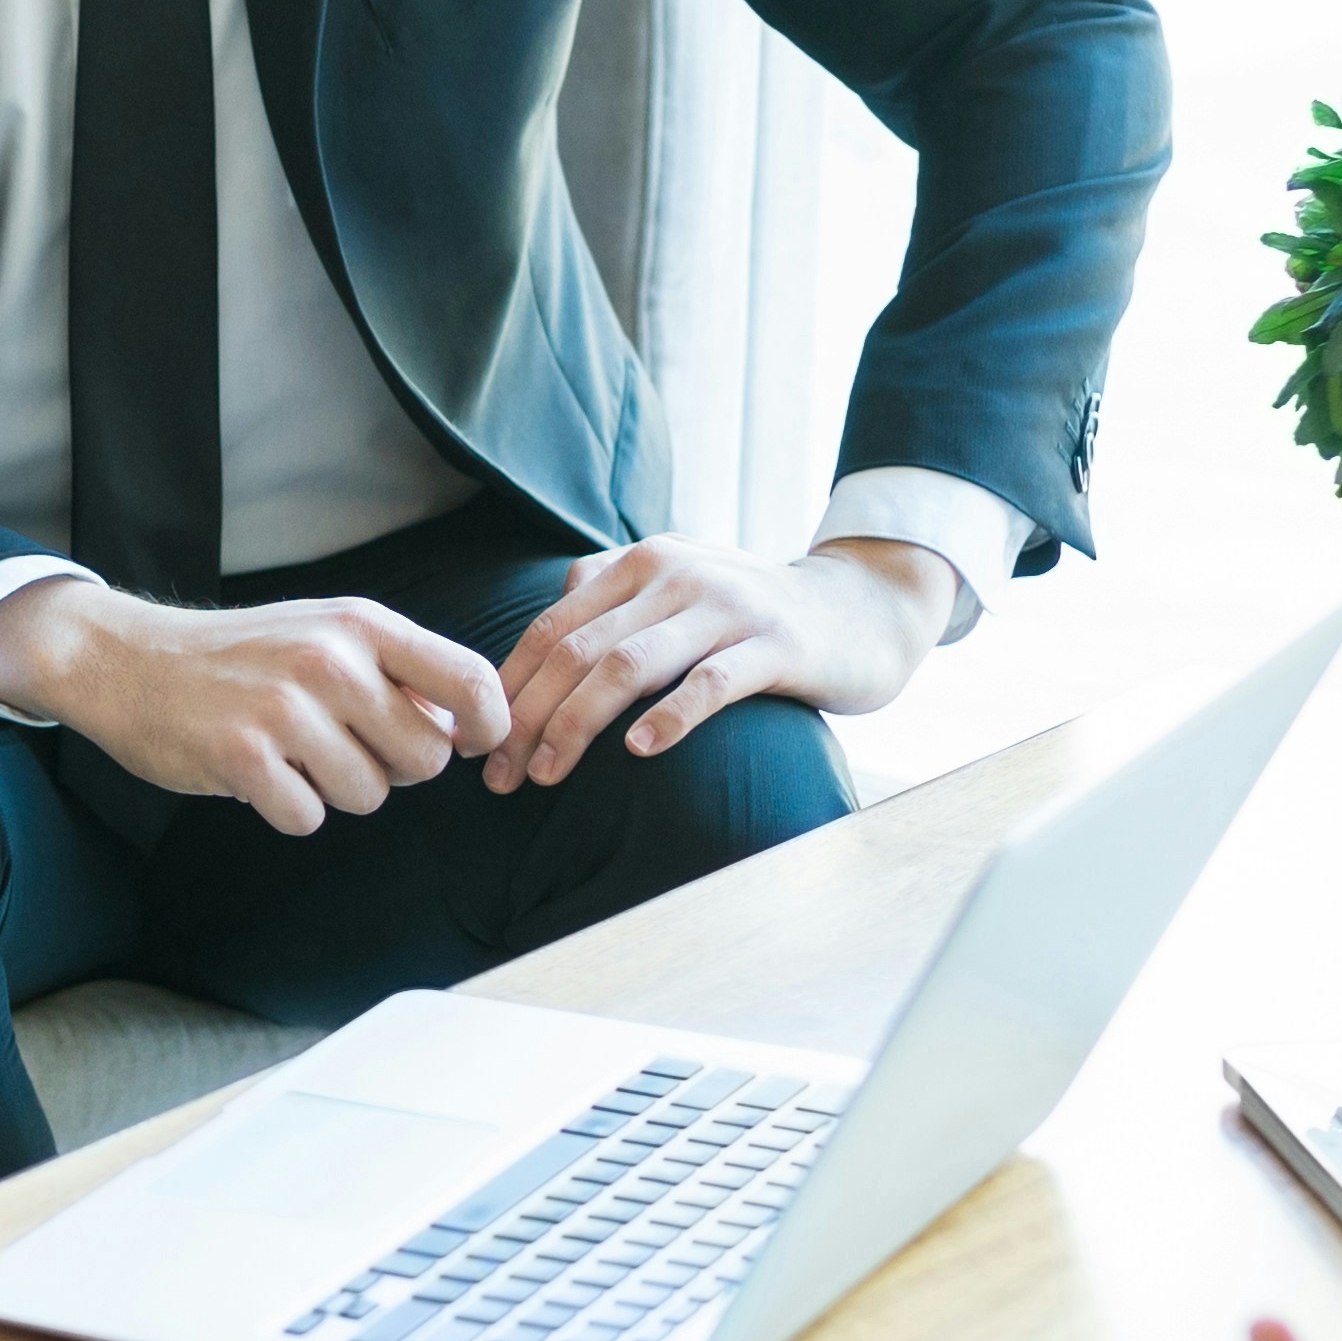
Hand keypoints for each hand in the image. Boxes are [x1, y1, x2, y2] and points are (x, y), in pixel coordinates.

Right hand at [0, 575, 512, 833]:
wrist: (129, 660)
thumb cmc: (243, 654)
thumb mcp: (326, 633)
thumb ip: (398, 671)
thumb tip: (466, 726)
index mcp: (362, 625)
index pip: (471, 681)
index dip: (489, 727)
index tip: (469, 745)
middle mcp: (331, 660)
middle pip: (426, 757)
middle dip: (396, 768)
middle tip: (345, 747)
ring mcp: (285, 709)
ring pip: (371, 796)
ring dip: (338, 790)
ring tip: (294, 755)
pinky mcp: (242, 756)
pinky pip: (309, 819)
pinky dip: (289, 810)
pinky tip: (260, 776)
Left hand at [487, 535, 950, 790]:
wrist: (861, 608)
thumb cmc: (753, 615)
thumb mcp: (678, 589)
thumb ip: (613, 596)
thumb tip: (543, 629)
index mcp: (643, 562)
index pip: (553, 627)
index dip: (509, 687)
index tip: (479, 744)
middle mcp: (677, 574)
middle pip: (578, 649)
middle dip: (529, 717)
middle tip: (499, 778)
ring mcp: (728, 607)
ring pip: (630, 665)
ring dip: (577, 725)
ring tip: (546, 775)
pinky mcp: (776, 645)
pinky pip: (711, 683)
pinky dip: (669, 718)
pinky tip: (638, 753)